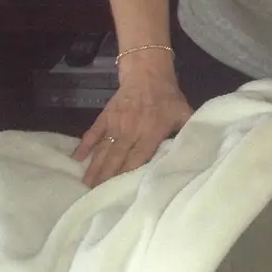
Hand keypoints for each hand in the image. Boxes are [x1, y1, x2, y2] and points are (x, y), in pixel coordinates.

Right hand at [73, 67, 191, 186]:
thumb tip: (195, 150)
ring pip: (103, 150)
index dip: (125, 177)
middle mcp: (130, 131)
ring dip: (94, 168)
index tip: (118, 193)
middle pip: (116, 160)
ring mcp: (115, 124)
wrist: (148, 73)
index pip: (136, 160)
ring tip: (85, 186)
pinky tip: (76, 159)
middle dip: (106, 179)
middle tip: (96, 198)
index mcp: (150, 133)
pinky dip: (84, 146)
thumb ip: (188, 132)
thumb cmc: (168, 97)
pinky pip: (93, 133)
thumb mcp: (183, 113)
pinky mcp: (106, 116)